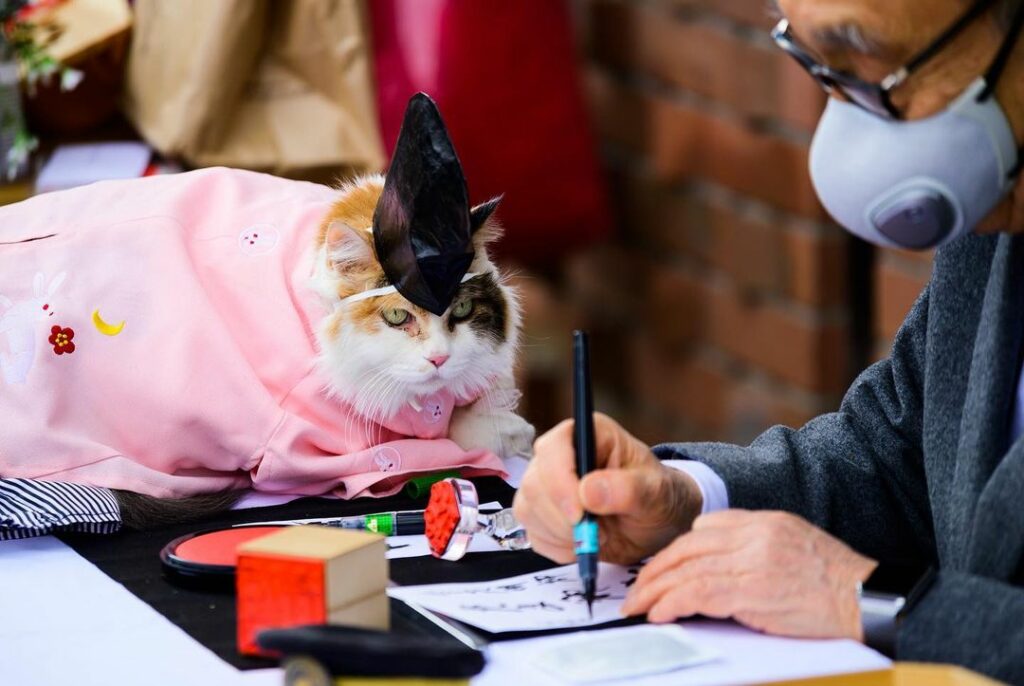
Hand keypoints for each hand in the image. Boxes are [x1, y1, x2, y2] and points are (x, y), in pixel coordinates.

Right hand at [512, 413, 701, 564]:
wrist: (654, 524)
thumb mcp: (655, 492)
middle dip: (563, 518)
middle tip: (599, 533)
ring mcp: (545, 484)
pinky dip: (560, 547)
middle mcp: (560, 455)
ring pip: (528, 510)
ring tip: (598, 536)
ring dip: (563, 534)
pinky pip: (534, 534)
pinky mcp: (540, 513)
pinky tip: (585, 543)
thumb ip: (627, 489)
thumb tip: (588, 491)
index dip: (560, 482)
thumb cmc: (657, 497)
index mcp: (588, 434)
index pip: (553, 449)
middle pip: (534, 484)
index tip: (580, 514)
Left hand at [621, 510, 877, 639]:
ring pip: (686, 570)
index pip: (703, 528)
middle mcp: (753, 535)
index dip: (674, 552)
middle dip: (654, 571)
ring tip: (637, 607)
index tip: (657, 570)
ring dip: (654, 591)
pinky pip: (699, 594)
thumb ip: (752, 542)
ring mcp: (752, 561)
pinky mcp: (753, 591)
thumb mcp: (792, 543)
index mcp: (762, 521)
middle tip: (634, 591)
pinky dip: (672, 603)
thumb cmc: (834, 580)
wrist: (868, 598)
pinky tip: (658, 614)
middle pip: (686, 548)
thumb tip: (709, 552)